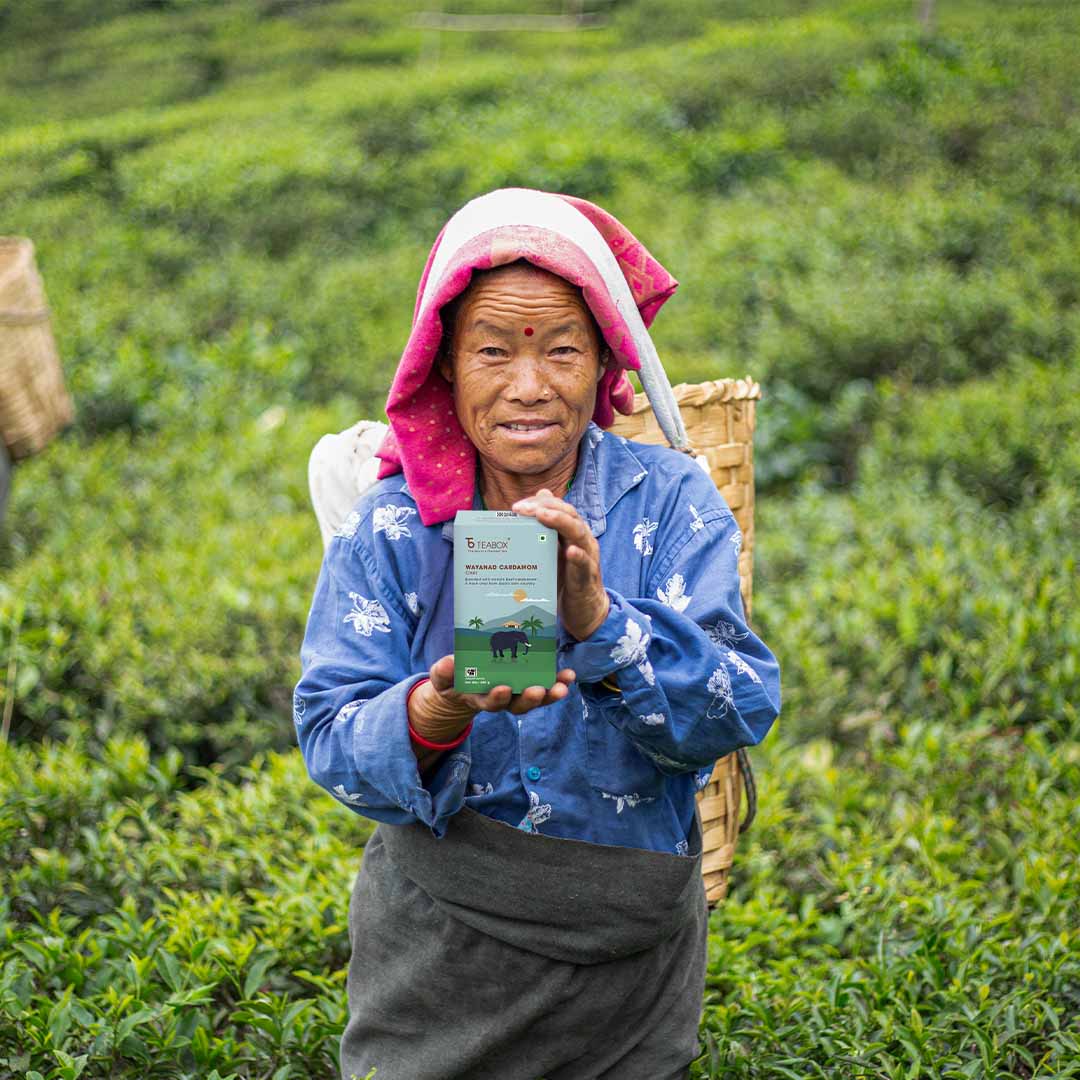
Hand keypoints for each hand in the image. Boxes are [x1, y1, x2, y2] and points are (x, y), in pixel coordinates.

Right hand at [409, 655, 576, 756]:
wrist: (463, 683)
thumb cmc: (452, 680)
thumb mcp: (443, 677)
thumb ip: (444, 672)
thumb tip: (447, 662)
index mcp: (481, 699)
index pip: (491, 703)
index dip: (497, 698)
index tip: (503, 689)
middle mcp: (503, 700)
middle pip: (519, 705)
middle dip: (530, 699)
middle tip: (538, 690)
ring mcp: (518, 694)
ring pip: (536, 698)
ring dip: (550, 693)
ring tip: (563, 686)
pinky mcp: (528, 684)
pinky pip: (545, 687)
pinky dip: (557, 683)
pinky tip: (569, 676)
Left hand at [512, 488, 609, 640]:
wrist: (586, 609)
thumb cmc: (567, 579)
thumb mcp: (553, 552)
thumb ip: (545, 532)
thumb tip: (533, 510)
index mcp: (572, 531)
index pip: (559, 507)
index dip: (540, 502)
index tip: (517, 506)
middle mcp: (583, 539)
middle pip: (569, 514)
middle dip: (545, 507)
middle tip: (522, 509)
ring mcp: (588, 556)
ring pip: (578, 532)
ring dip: (560, 521)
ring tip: (542, 515)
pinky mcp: (588, 576)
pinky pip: (585, 563)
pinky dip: (578, 555)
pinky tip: (569, 552)